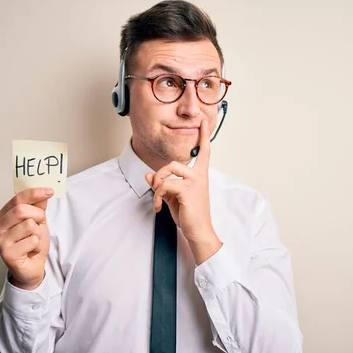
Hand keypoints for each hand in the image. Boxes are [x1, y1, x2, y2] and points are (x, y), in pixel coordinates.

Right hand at [0, 187, 52, 289]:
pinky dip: (37, 245)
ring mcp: (0, 241)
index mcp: (1, 217)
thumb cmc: (32, 244)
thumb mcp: (37, 221)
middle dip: (38, 216)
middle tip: (40, 224)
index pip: (17, 199)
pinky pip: (32, 240)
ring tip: (33, 241)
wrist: (32, 267)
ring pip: (29, 225)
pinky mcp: (7, 254)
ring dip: (38, 233)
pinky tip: (31, 250)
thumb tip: (43, 191)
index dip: (34, 193)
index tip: (49, 191)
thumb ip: (38, 206)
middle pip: (21, 210)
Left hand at [145, 119, 220, 262]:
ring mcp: (195, 181)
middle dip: (160, 175)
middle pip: (173, 162)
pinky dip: (158, 196)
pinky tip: (160, 207)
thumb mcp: (172, 197)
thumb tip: (149, 174)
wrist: (198, 232)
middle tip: (157, 192)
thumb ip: (162, 184)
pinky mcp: (187, 189)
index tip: (204, 121)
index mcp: (200, 175)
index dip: (203, 135)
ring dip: (158, 185)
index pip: (203, 151)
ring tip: (159, 200)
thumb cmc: (189, 215)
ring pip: (168, 170)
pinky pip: (164, 185)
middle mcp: (199, 175)